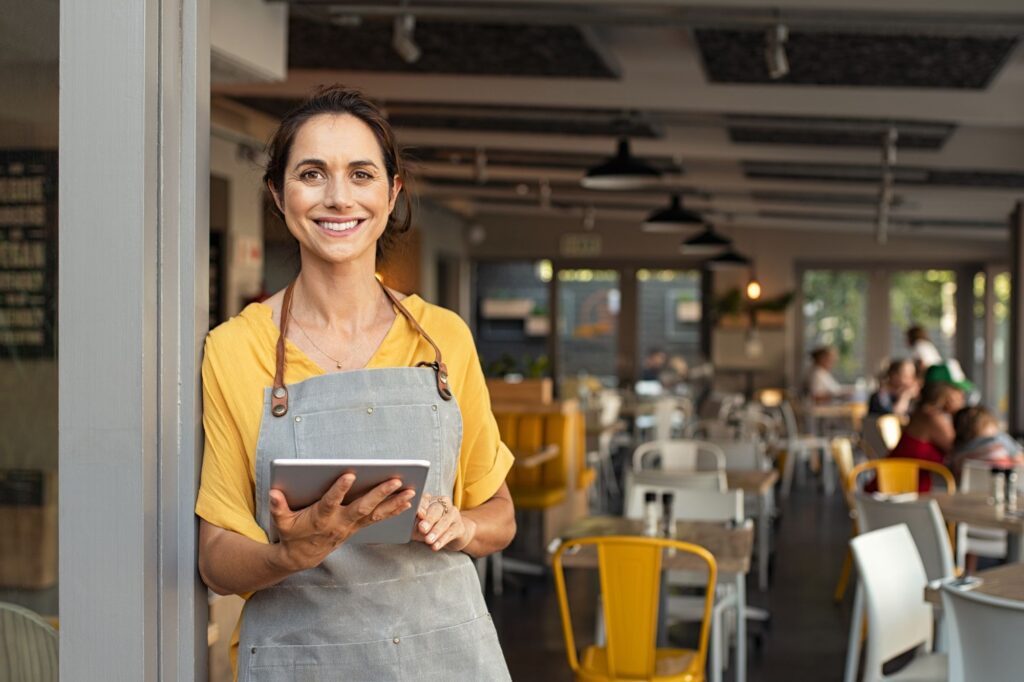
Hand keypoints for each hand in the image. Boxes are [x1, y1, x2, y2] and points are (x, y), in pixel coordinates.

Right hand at [268, 474, 415, 571]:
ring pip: (376, 513)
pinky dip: (393, 510)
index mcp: (320, 518)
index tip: (350, 474)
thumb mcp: (281, 521)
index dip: (339, 490)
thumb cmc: (292, 533)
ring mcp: (351, 526)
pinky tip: (407, 501)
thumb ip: (278, 507)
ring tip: (411, 491)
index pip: (331, 502)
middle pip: (362, 507)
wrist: (302, 557)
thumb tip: (274, 493)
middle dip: (380, 493)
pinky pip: (378, 518)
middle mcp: (340, 522)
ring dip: (394, 502)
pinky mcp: (358, 527)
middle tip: (395, 480)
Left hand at [413, 493, 476, 551]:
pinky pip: (451, 532)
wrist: (452, 534)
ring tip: (428, 540)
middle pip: (436, 509)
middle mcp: (444, 504)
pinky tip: (436, 546)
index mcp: (431, 500)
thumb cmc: (430, 528)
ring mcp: (453, 514)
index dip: (421, 507)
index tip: (417, 514)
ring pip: (445, 521)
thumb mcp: (419, 525)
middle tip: (422, 528)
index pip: (425, 500)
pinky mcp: (460, 526)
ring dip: (436, 531)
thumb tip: (406, 526)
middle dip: (429, 519)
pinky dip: (442, 540)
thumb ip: (414, 524)